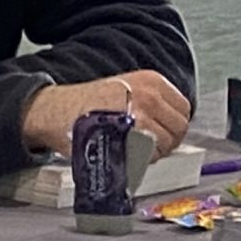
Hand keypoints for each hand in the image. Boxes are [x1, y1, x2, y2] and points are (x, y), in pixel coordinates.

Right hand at [22, 71, 192, 159]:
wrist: (56, 111)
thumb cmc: (86, 104)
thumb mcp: (123, 87)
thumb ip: (150, 102)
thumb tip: (169, 125)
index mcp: (151, 81)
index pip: (183, 108)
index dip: (174, 125)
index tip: (165, 133)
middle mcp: (150, 96)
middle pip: (179, 128)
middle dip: (169, 141)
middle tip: (152, 147)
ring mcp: (142, 116)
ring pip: (167, 144)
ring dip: (155, 152)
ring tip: (135, 150)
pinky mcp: (132, 136)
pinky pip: (150, 155)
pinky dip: (143, 160)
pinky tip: (128, 155)